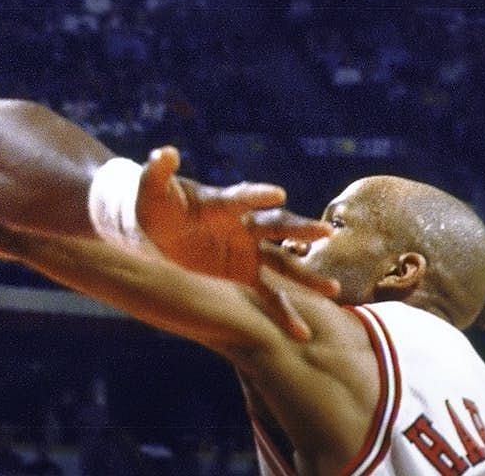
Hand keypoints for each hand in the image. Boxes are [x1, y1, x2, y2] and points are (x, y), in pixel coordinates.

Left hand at [136, 147, 339, 339]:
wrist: (154, 227)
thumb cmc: (154, 203)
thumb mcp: (150, 188)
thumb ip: (157, 172)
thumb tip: (164, 151)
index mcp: (220, 202)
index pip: (241, 197)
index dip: (257, 195)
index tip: (278, 194)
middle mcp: (242, 224)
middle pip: (275, 226)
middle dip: (299, 228)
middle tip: (325, 231)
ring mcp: (247, 250)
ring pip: (283, 263)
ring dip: (306, 276)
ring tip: (333, 291)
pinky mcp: (243, 273)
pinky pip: (269, 294)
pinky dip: (284, 312)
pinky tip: (302, 333)